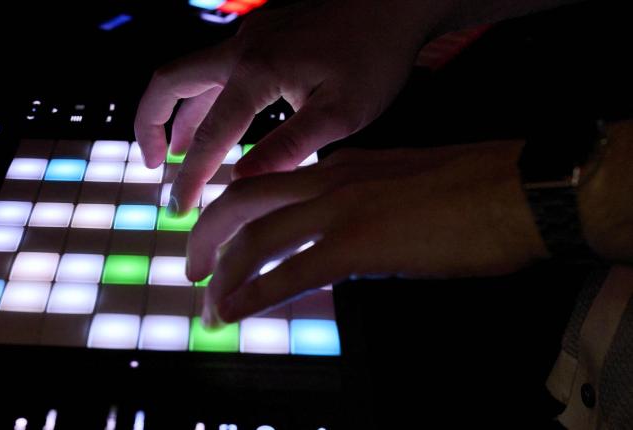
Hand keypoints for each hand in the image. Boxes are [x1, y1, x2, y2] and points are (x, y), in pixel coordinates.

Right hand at [135, 0, 448, 213]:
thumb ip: (290, 147)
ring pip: (192, 74)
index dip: (190, 176)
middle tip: (152, 164)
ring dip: (180, 114)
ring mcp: (249, 35)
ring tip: (179, 154)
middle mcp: (242, 48)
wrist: (395, 3)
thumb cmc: (376, 57)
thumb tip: (242, 182)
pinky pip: (217, 67)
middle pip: (169, 82)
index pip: (209, 135)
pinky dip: (205, 98)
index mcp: (257, 71)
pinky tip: (220, 120)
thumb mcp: (342, 113)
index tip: (179, 208)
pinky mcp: (262, 33)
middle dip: (150, 124)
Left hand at [187, 141, 549, 325]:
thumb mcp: (402, 186)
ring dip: (223, 273)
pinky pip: (289, 273)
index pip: (267, 185)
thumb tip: (339, 239)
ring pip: (256, 237)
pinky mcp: (359, 244)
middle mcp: (330, 180)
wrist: (520, 189)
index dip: (233, 213)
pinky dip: (253, 294)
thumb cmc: (475, 190)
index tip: (219, 238)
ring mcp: (342, 209)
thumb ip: (361, 205)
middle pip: (242, 202)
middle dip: (207, 237)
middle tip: (192, 270)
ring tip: (208, 305)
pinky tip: (233, 313)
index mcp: (341, 166)